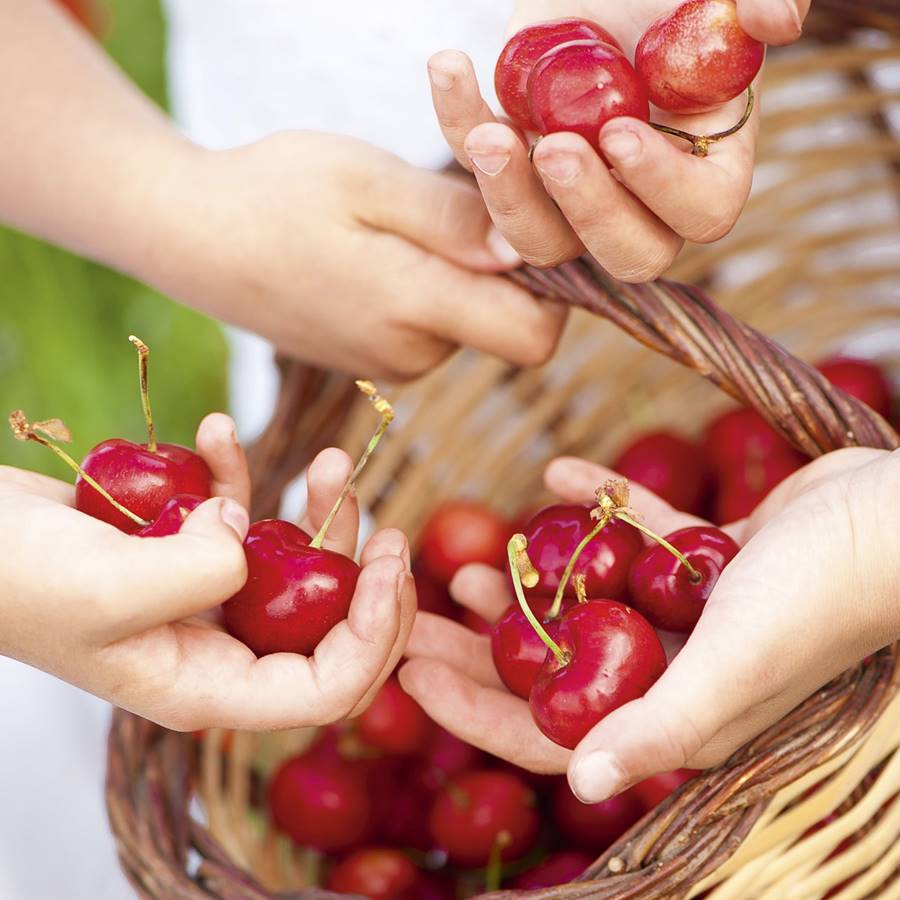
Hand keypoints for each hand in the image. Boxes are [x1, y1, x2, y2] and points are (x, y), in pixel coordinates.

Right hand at [0, 4, 562, 378]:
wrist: (191, 239)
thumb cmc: (270, 192)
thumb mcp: (364, 177)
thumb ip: (451, 218)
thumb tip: (525, 251)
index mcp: (411, 308)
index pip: (534, 336)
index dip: (555, 283)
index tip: (529, 219)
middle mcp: (410, 354)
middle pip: (508, 325)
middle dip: (505, 263)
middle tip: (464, 191)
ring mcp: (391, 364)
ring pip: (469, 321)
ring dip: (461, 268)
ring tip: (407, 214)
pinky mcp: (375, 359)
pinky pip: (431, 326)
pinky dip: (429, 285)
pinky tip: (385, 244)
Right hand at [1, 413, 414, 729]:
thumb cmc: (13, 577)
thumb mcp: (107, 588)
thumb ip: (199, 572)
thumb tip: (244, 535)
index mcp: (207, 688)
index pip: (328, 689)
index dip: (375, 633)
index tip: (390, 560)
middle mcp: (215, 650)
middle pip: (327, 629)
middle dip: (366, 578)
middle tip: (390, 529)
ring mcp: (201, 596)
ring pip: (293, 567)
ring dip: (320, 514)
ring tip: (330, 461)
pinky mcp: (183, 548)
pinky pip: (234, 515)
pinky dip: (236, 473)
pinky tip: (219, 430)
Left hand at [400, 444, 899, 801]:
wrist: (898, 520)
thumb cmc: (819, 598)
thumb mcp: (732, 666)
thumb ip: (657, 725)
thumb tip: (576, 789)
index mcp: (675, 712)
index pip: (552, 728)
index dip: (473, 707)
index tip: (407, 668)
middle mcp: (678, 668)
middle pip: (553, 666)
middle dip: (481, 644)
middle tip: (417, 612)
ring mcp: (693, 611)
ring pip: (589, 601)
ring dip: (532, 582)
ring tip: (474, 561)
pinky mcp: (710, 556)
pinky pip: (640, 535)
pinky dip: (601, 507)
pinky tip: (560, 474)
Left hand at [426, 0, 810, 280]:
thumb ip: (753, 3)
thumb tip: (777, 21)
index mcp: (705, 164)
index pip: (700, 212)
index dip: (663, 188)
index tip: (622, 135)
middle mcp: (639, 198)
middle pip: (626, 253)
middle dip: (590, 209)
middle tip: (560, 149)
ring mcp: (571, 194)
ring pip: (543, 241)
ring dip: (512, 198)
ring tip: (490, 135)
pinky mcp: (513, 165)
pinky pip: (479, 169)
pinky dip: (457, 122)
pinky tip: (450, 67)